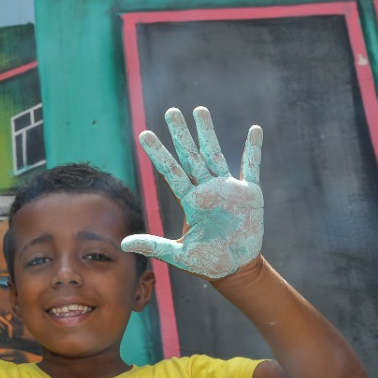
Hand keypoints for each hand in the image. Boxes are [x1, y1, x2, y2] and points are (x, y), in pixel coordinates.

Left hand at [121, 106, 262, 278]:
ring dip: (208, 132)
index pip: (170, 171)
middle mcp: (206, 189)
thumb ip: (154, 245)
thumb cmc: (207, 262)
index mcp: (190, 201)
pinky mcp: (250, 193)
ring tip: (199, 110)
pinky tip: (254, 130)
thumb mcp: (179, 254)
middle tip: (170, 111)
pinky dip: (254, 149)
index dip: (158, 153)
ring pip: (216, 154)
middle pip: (190, 155)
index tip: (144, 133)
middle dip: (181, 133)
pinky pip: (252, 166)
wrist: (236, 268)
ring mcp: (228, 189)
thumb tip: (123, 243)